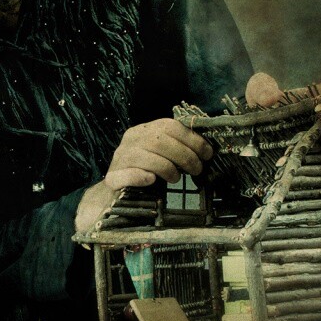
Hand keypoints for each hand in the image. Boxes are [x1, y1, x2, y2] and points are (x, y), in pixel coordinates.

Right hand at [75, 119, 213, 235]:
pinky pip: (130, 175)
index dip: (192, 139)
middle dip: (185, 156)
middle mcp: (130, 140)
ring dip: (169, 169)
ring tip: (176, 179)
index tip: (207, 153)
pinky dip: (143, 177)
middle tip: (197, 170)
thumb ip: (176, 147)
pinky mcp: (113, 178)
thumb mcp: (160, 154)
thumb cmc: (144, 172)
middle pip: (161, 141)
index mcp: (143, 130)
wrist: (115, 194)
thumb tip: (205, 149)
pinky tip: (152, 181)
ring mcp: (120, 158)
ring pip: (149, 157)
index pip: (169, 126)